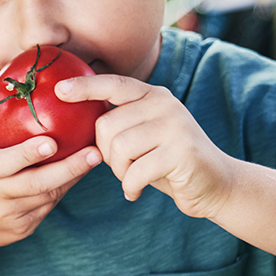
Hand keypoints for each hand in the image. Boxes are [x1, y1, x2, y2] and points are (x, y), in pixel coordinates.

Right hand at [0, 67, 102, 249]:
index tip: (51, 142)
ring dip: (72, 177)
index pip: (4, 164)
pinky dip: (63, 190)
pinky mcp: (20, 230)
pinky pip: (47, 208)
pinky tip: (79, 174)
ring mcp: (7, 217)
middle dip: (68, 169)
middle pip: (35, 185)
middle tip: (95, 151)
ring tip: (96, 157)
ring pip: (47, 197)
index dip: (27, 154)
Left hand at [55, 74, 234, 218]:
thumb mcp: (143, 133)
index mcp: (153, 95)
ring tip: (133, 177)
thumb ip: (119, 121)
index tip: (59, 91)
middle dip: (105, 154)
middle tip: (123, 167)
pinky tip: (137, 191)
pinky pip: (136, 171)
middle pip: (106, 126)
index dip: (85, 87)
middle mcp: (165, 104)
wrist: (216, 184)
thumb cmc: (167, 160)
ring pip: (119, 148)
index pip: (114, 84)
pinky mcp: (182, 152)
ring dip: (119, 171)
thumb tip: (72, 116)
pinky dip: (130, 186)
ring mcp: (176, 126)